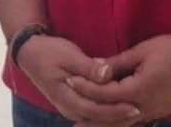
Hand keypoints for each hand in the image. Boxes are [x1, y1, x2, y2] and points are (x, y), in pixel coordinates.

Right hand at [15, 34, 140, 124]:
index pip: (94, 110)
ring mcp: (69, 108)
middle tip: (140, 110)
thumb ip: (88, 67)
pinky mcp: (73, 104)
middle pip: (97, 118)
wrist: (30, 54)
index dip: (115, 111)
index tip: (134, 106)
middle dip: (118, 117)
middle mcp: (68, 108)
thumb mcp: (68, 55)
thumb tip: (108, 74)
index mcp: (66, 97)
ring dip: (113, 116)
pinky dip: (105, 112)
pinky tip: (119, 109)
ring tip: (134, 112)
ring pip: (94, 118)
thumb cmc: (49, 52)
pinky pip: (91, 113)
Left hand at [69, 32, 170, 124]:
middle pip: (113, 117)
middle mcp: (146, 107)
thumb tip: (95, 67)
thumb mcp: (141, 51)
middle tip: (72, 121)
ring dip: (107, 125)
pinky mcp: (163, 111)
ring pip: (126, 123)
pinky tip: (116, 123)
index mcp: (138, 91)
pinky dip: (124, 123)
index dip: (85, 88)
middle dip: (92, 119)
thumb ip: (117, 62)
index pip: (104, 94)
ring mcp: (157, 111)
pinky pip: (138, 121)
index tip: (69, 82)